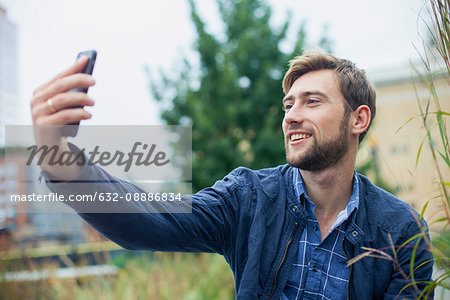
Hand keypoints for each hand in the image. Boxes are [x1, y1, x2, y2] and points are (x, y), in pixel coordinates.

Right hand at [30, 56, 95, 178]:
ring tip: (93, 102)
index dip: (73, 68)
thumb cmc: (61, 122)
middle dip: (79, 80)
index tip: (86, 59)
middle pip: (60, 86)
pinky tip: (89, 114)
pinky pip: (63, 116)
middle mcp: (36, 101)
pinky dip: (79, 113)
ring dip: (81, 98)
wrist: (51, 146)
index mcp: (41, 92)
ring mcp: (38, 114)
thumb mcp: (65, 106)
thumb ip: (72, 92)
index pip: (59, 76)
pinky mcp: (43, 126)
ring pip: (62, 100)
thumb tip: (88, 77)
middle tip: (94, 80)